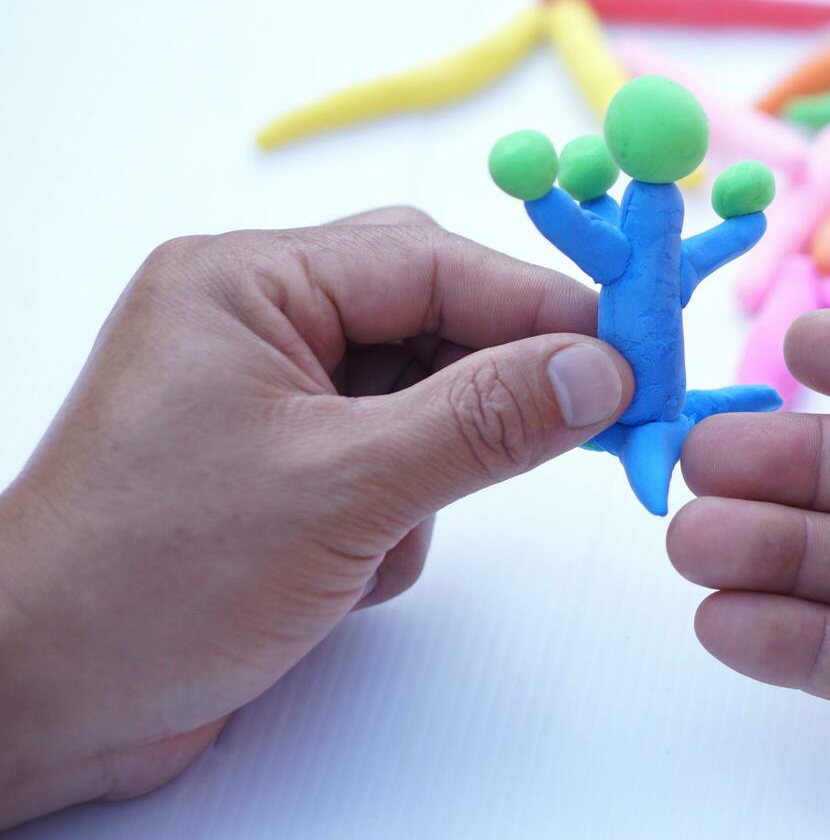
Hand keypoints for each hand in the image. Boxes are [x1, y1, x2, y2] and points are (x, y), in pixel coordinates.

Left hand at [0, 207, 632, 825]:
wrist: (43, 704)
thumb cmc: (151, 581)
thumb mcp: (343, 490)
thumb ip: (485, 420)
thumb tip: (601, 370)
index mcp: (249, 284)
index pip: (433, 263)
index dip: (541, 306)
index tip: (633, 352)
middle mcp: (260, 323)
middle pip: (431, 318)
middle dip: (488, 388)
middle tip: (584, 423)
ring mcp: (272, 397)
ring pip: (424, 395)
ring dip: (434, 470)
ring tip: (378, 536)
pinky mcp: (285, 468)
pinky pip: (395, 458)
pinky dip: (399, 515)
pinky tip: (342, 568)